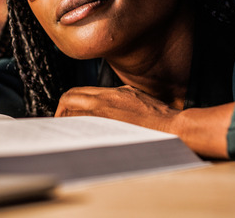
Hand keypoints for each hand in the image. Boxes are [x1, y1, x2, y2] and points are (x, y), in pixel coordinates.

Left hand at [56, 86, 234, 158]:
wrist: (173, 128)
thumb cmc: (159, 117)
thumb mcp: (135, 97)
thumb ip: (118, 98)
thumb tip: (104, 105)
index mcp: (112, 93)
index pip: (77, 93)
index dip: (66, 104)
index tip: (64, 114)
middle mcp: (106, 101)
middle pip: (70, 99)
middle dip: (60, 111)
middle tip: (60, 124)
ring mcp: (106, 115)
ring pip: (74, 113)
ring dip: (67, 122)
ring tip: (68, 135)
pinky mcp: (110, 128)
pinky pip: (84, 129)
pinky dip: (77, 133)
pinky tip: (80, 142)